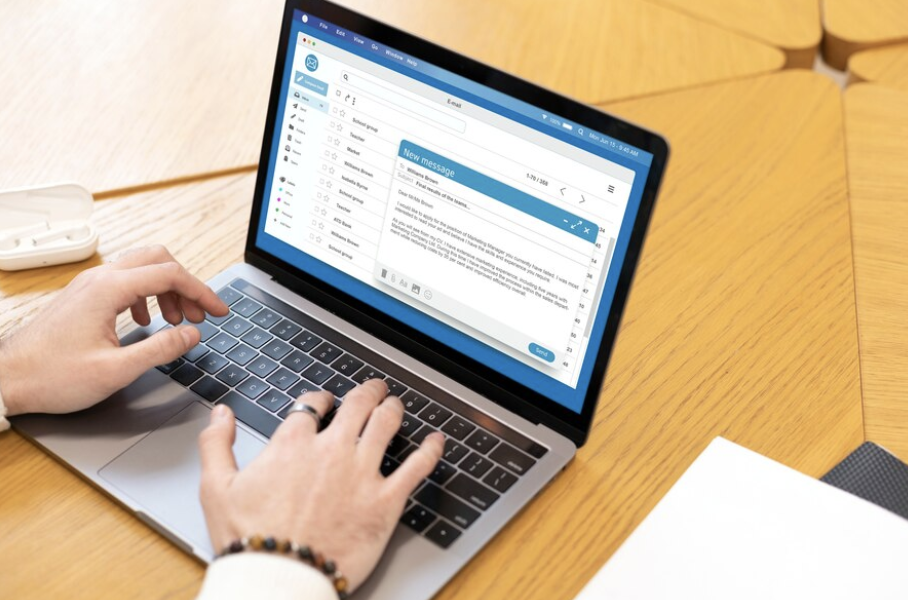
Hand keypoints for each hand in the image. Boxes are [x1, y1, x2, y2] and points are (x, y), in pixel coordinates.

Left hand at [0, 245, 227, 415]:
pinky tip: (147, 322)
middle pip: (158, 260)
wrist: (7, 378)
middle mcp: (99, 279)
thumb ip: (160, 349)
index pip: (170, 275)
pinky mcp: (84, 296)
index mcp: (108, 290)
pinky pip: (125, 281)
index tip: (219, 311)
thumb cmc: (51, 376)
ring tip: (178, 320)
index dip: (202, 292)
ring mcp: (89, 285)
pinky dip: (147, 295)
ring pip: (142, 269)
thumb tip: (191, 334)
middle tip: (201, 314)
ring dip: (167, 290)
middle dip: (186, 285)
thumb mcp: (116, 370)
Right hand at [199, 379, 444, 590]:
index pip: (312, 404)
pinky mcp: (385, 500)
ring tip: (396, 405)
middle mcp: (332, 450)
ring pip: (387, 423)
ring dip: (393, 409)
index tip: (324, 401)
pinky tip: (437, 441)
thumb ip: (216, 444)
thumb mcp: (215, 487)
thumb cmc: (249, 539)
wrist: (279, 577)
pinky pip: (416, 466)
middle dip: (367, 392)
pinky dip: (430, 450)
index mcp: (293, 444)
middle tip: (373, 390)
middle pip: (357, 404)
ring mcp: (362, 472)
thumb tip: (220, 414)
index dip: (321, 398)